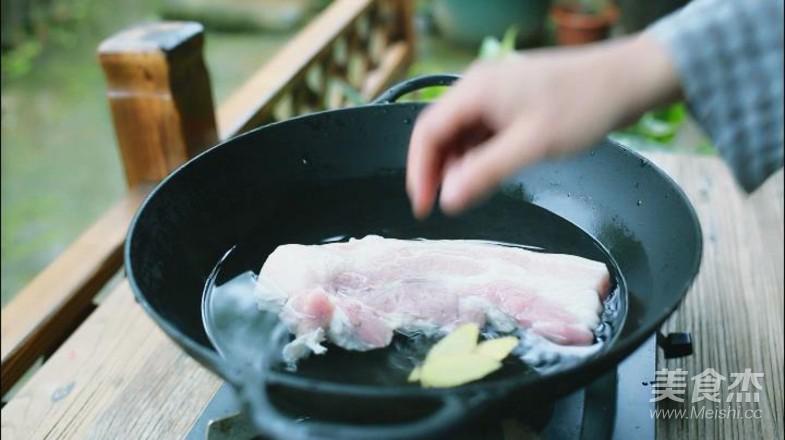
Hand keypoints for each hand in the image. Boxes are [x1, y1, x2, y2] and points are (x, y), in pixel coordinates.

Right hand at [406, 34, 679, 217]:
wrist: (627, 79)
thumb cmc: (583, 106)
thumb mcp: (532, 146)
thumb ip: (485, 172)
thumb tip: (448, 200)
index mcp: (476, 90)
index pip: (427, 132)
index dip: (419, 172)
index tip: (424, 207)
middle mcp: (478, 86)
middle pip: (440, 131)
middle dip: (437, 170)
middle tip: (445, 205)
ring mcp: (495, 92)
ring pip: (461, 133)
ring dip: (459, 164)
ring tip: (470, 193)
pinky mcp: (511, 101)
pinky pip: (481, 130)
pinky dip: (478, 155)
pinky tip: (488, 174)